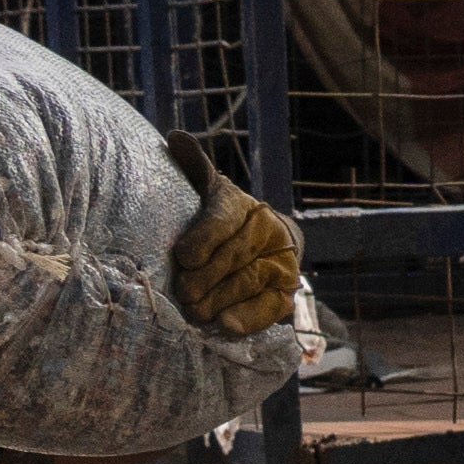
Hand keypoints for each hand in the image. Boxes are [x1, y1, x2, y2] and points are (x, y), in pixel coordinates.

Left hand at [171, 176, 301, 336]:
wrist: (264, 247)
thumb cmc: (222, 221)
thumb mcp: (207, 193)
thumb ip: (194, 169)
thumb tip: (177, 138)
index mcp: (246, 206)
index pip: (224, 218)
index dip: (205, 238)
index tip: (184, 257)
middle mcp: (269, 232)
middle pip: (235, 256)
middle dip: (206, 276)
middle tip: (183, 292)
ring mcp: (281, 264)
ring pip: (249, 282)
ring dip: (220, 299)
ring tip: (195, 311)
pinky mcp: (286, 294)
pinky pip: (269, 308)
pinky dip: (248, 318)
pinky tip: (226, 325)